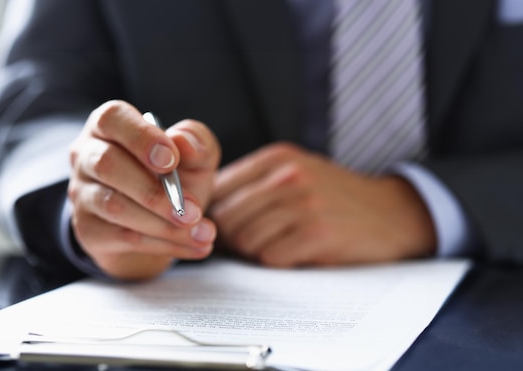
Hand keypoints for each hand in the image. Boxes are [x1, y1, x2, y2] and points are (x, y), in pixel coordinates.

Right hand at [68, 100, 220, 279]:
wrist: (159, 225)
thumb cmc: (175, 178)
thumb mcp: (194, 157)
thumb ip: (196, 142)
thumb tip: (184, 143)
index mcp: (110, 125)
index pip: (113, 118)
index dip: (141, 138)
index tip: (171, 160)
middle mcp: (87, 154)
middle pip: (107, 164)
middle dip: (154, 191)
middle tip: (194, 210)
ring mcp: (82, 193)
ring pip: (115, 206)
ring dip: (163, 223)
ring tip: (203, 232)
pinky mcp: (87, 229)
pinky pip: (123, 237)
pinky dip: (164, 244)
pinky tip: (194, 246)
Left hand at [209, 142, 435, 266]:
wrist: (394, 213)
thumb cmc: (337, 197)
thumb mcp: (297, 172)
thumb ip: (255, 184)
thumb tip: (207, 211)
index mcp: (276, 158)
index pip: (218, 189)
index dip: (214, 215)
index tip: (223, 229)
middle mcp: (287, 176)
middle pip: (226, 218)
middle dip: (232, 239)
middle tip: (251, 246)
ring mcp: (303, 204)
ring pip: (245, 241)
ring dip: (255, 253)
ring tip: (278, 247)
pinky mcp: (317, 234)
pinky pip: (270, 258)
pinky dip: (277, 263)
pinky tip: (296, 254)